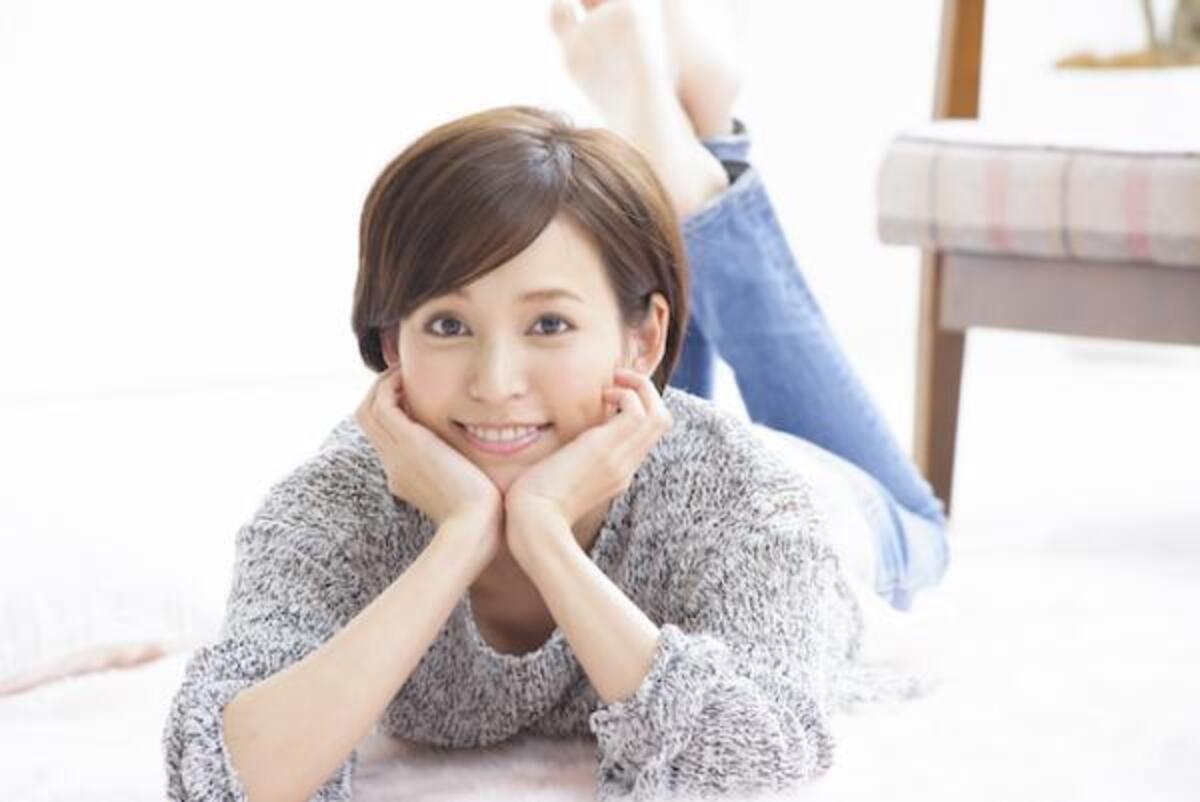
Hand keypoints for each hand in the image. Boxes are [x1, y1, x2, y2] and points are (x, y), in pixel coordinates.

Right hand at [354, 365, 502, 539]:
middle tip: (402, 375)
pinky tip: (409, 375)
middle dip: (383, 394)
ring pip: (369, 410)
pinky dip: (390, 384)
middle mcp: (394, 465)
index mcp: (406, 477)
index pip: (387, 439)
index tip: (413, 395)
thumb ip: (469, 471)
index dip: (395, 413)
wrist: (477, 526)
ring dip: (384, 385)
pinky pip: (382, 402)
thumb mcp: (472, 488)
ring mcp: (396, 454)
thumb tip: (488, 459)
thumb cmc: (486, 513)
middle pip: (369, 421)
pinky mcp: (406, 442)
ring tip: (403, 370)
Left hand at [505, 367, 672, 548]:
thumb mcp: (560, 478)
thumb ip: (570, 461)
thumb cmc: (535, 503)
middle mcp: (626, 465)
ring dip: (640, 387)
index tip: (611, 395)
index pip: (646, 435)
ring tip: (613, 381)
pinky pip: (637, 412)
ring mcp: (621, 458)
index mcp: (618, 472)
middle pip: (662, 421)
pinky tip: (602, 395)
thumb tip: (559, 446)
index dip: (637, 407)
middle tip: (619, 380)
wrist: (533, 521)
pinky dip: (625, 394)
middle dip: (646, 392)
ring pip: (659, 415)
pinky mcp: (607, 449)